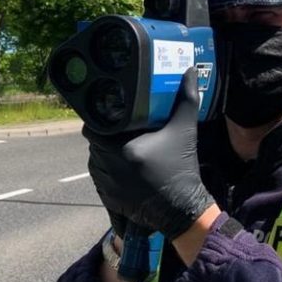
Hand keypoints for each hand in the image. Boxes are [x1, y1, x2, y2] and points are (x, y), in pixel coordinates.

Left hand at [84, 67, 214, 239]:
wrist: (183, 210)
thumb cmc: (182, 168)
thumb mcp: (185, 131)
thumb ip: (186, 100)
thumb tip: (189, 71)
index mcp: (120, 147)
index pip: (92, 128)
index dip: (97, 120)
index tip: (109, 115)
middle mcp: (108, 166)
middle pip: (93, 144)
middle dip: (103, 136)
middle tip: (118, 130)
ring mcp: (106, 184)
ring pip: (94, 161)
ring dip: (103, 153)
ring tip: (120, 147)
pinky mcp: (108, 198)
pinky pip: (99, 179)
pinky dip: (107, 172)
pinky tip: (122, 167)